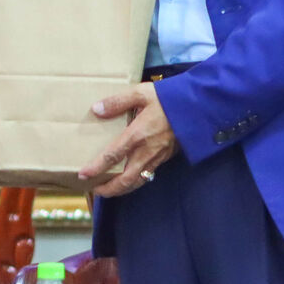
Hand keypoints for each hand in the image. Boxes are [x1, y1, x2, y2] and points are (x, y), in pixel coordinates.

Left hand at [81, 82, 178, 196]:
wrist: (200, 107)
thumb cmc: (169, 98)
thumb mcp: (141, 93)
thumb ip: (118, 101)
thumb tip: (96, 109)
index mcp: (138, 134)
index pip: (113, 156)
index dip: (97, 168)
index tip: (83, 175)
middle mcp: (147, 151)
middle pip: (125, 179)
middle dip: (109, 189)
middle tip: (95, 190)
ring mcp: (158, 156)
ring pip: (138, 181)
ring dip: (122, 189)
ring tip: (110, 189)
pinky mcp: (166, 157)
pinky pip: (148, 175)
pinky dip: (136, 181)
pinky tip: (130, 178)